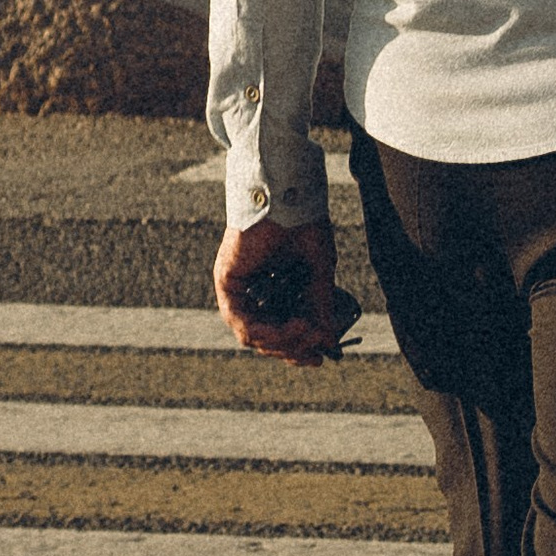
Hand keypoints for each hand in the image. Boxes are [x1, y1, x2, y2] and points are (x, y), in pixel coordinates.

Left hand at [214, 217, 346, 367]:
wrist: (290, 197)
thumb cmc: (304, 225)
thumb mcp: (318, 273)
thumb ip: (319, 305)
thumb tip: (328, 341)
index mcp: (271, 289)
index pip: (277, 331)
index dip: (297, 348)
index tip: (320, 358)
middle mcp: (251, 292)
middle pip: (266, 339)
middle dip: (293, 348)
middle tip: (317, 349)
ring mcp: (237, 289)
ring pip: (254, 337)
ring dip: (283, 340)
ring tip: (308, 330)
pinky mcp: (227, 282)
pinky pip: (242, 323)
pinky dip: (267, 331)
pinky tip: (289, 328)